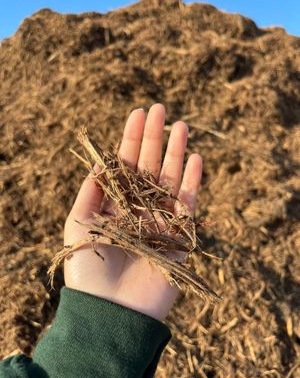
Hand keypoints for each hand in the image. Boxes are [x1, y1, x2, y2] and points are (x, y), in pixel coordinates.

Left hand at [64, 103, 202, 320]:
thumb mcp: (79, 223)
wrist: (111, 311)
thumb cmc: (89, 269)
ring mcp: (160, 219)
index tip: (138, 113)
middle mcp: (138, 207)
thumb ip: (90, 191)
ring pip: (170, 179)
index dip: (131, 138)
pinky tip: (194, 158)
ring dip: (176, 152)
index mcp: (115, 203)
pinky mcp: (179, 236)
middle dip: (154, 137)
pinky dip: (192, 181)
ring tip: (180, 125)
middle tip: (160, 108)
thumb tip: (100, 163)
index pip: (125, 164)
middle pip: (149, 166)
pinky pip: (188, 204)